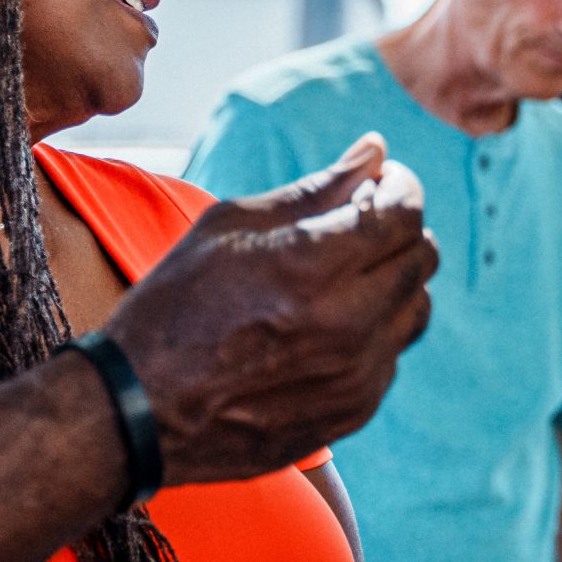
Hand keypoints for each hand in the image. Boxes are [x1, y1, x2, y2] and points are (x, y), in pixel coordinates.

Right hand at [105, 134, 437, 485]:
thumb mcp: (229, 228)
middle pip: (422, 258)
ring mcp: (356, 374)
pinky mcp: (353, 411)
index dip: (402, 186)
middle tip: (367, 220)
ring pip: (416, 309)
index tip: (383, 180)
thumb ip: (313, 189)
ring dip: (395, 281)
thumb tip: (373, 151)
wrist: (138, 411)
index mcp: (312, 266)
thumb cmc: (174, 306)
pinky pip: (391, 357)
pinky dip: (374, 331)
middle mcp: (347, 323)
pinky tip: (327, 327)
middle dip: (402, 227)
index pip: (404, 212)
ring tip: (349, 275)